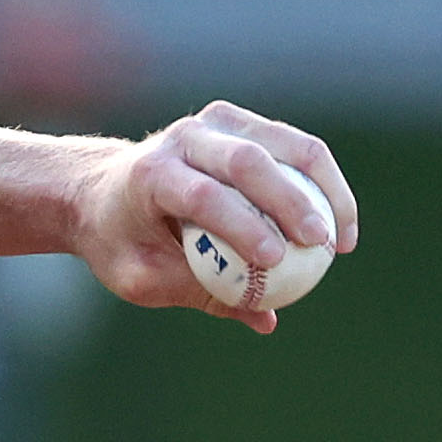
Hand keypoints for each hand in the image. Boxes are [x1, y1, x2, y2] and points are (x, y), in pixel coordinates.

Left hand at [77, 101, 358, 331]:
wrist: (99, 191)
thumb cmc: (120, 241)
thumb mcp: (143, 279)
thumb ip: (202, 293)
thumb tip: (266, 319)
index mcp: (151, 174)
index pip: (204, 195)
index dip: (243, 226)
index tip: (275, 261)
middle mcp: (185, 138)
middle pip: (247, 160)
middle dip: (290, 202)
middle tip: (319, 245)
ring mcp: (215, 123)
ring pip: (283, 144)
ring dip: (321, 187)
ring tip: (341, 236)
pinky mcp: (241, 122)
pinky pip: (293, 146)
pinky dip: (322, 180)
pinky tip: (338, 220)